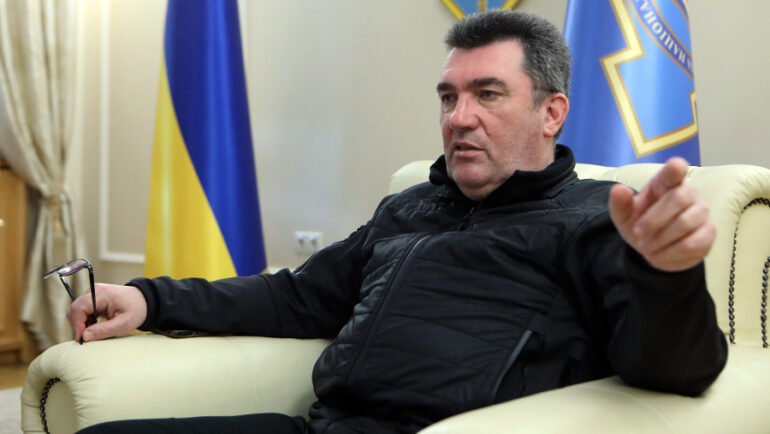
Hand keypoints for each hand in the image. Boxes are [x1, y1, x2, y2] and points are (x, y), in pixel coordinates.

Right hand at [67, 283, 147, 341]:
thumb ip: (104, 330)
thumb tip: (84, 336)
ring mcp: (92, 293)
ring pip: (76, 311)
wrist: (144, 301)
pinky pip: (82, 311)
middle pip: (74, 310)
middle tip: (88, 338)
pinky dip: (86, 321)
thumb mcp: (124, 323)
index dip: (77, 325)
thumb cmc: (137, 310)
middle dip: (78, 326)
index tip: (81, 339)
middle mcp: (94, 290)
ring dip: (82, 324)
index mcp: (102, 294)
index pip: (79, 308)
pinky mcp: (92, 298)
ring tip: (96, 332)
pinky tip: (96, 326)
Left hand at [608, 157, 715, 271]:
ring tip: (645, 247)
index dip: (677, 168)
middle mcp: (688, 193)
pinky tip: (658, 255)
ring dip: (660, 239)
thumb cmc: (640, 224)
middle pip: (679, 198)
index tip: (675, 168)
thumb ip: (620, 203)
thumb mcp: (624, 216)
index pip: (675, 170)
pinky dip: (671, 252)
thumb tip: (619, 189)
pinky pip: (693, 243)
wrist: (654, 249)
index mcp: (665, 183)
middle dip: (654, 219)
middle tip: (637, 234)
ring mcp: (701, 212)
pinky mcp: (708, 233)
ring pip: (685, 223)